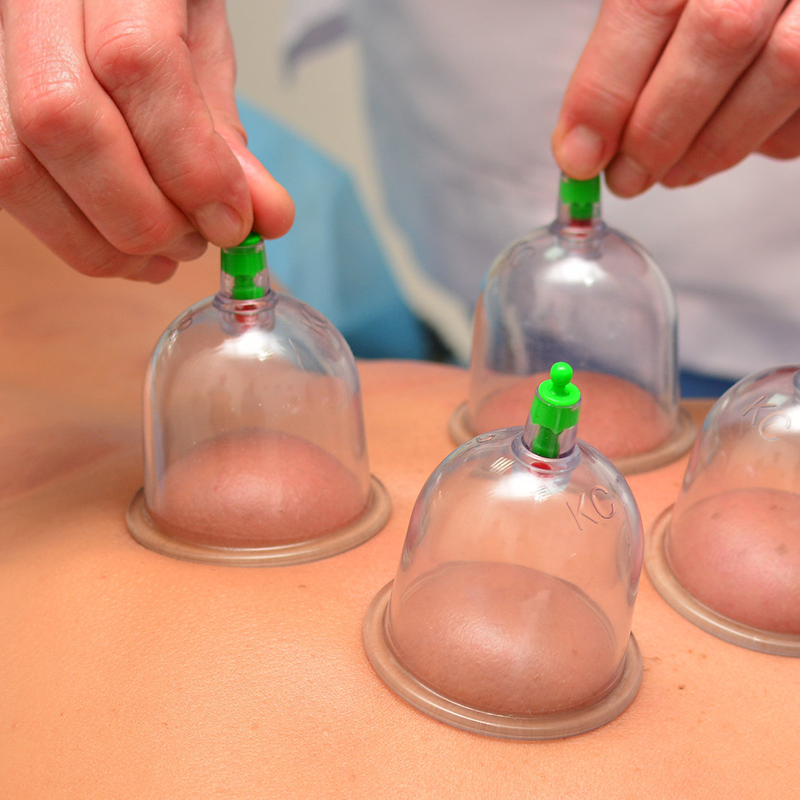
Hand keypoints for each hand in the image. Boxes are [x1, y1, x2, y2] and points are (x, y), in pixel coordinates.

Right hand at [0, 0, 293, 281]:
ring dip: (106, 240)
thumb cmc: (154, 7)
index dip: (189, 159)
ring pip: (17, 165)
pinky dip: (79, 240)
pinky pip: (10, 188)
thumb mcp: (203, 48)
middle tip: (199, 240)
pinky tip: (128, 250)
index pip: (136, 60)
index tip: (232, 220)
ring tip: (168, 250)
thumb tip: (267, 217)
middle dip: (143, 211)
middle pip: (61, 118)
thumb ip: (224, 131)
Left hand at [552, 0, 799, 196]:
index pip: (647, 3)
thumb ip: (621, 54)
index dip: (608, 88)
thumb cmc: (703, 4)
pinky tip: (732, 141)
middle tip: (626, 178)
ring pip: (785, 67)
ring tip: (672, 172)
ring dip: (713, 143)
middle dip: (658, 128)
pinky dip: (765, 139)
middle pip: (718, 33)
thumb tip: (581, 147)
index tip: (579, 154)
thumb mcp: (662, 2)